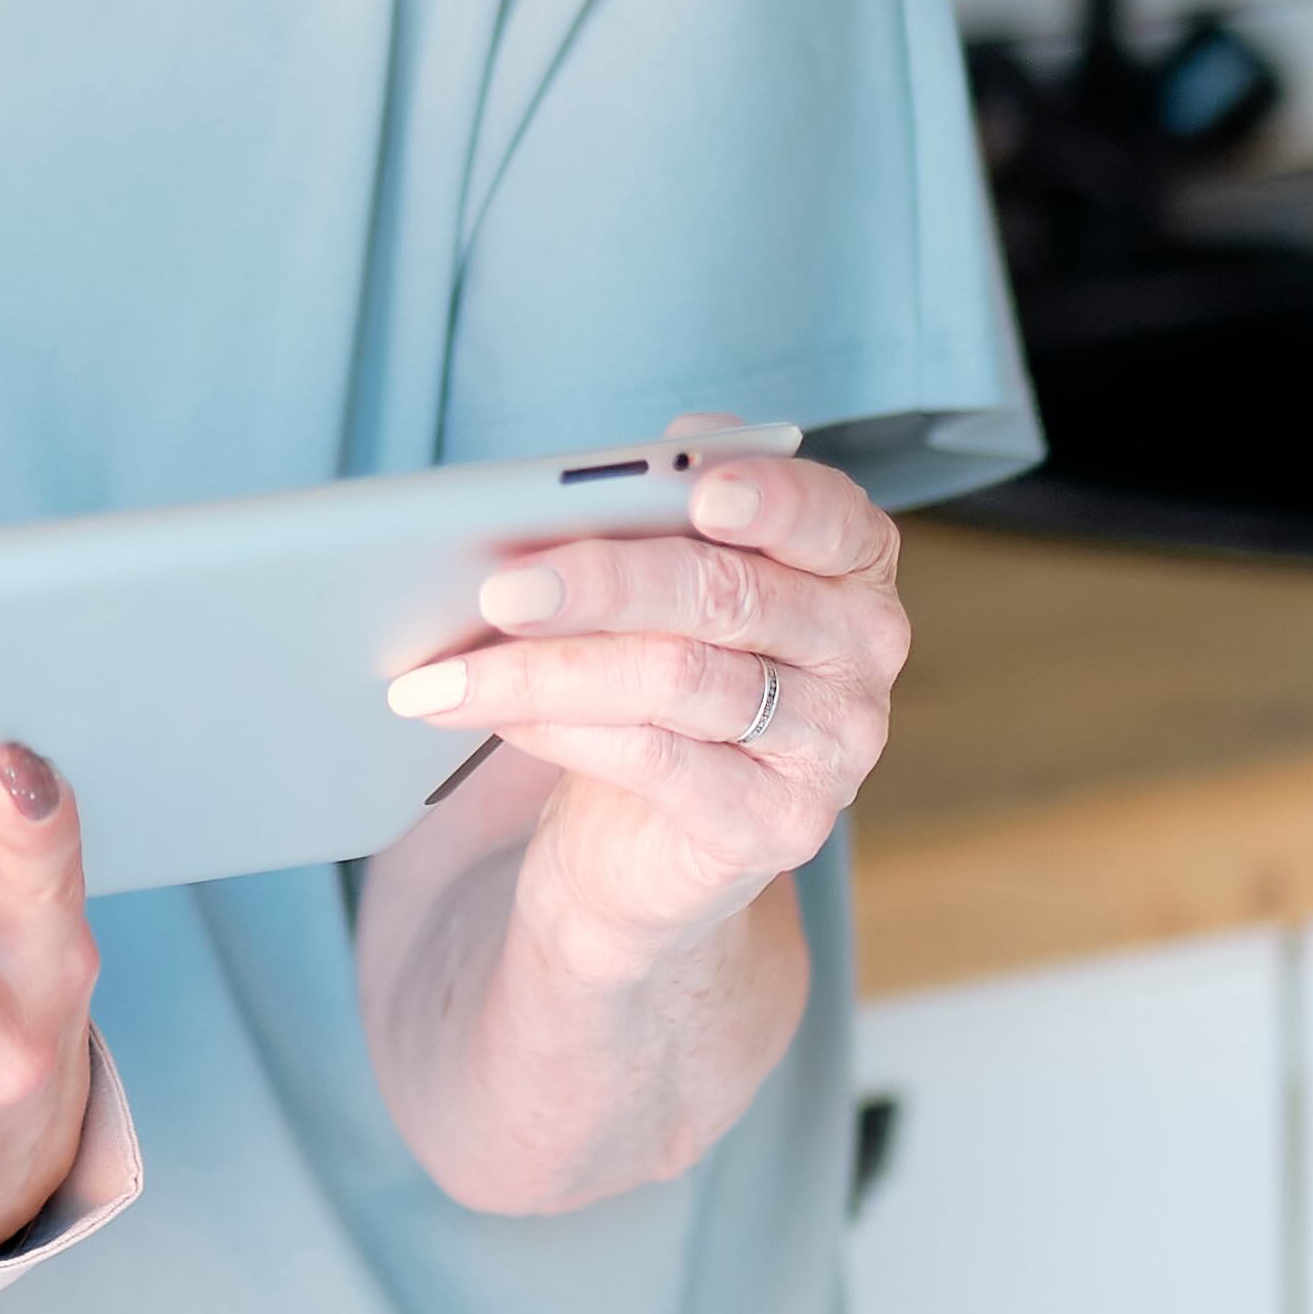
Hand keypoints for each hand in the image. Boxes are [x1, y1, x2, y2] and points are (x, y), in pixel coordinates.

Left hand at [381, 452, 907, 985]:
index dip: (771, 499)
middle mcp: (861, 651)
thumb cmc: (658, 672)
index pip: (831, 515)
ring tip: (451, 671)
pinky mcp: (779, 824)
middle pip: (725, 595)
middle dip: (601, 584)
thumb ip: (656, 518)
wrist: (648, 836)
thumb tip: (603, 476)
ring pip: (674, 679)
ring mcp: (831, 745)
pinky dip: (561, 730)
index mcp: (849, 564)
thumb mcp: (661, 586)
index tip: (700, 490)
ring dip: (543, 671)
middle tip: (499, 588)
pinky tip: (500, 716)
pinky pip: (655, 760)